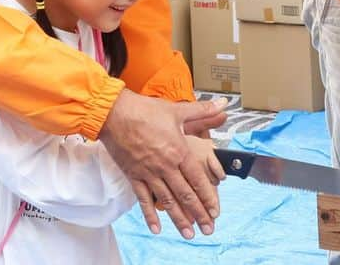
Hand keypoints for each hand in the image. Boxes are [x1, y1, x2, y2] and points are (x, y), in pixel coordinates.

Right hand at [99, 90, 226, 238]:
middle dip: (198, 214)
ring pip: (167, 201)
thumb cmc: (146, 111)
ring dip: (179, 219)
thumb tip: (225, 105)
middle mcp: (165, 167)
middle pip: (185, 195)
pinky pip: (143, 199)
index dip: (208, 197)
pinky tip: (157, 229)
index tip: (215, 211)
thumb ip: (203, 111)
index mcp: (179, 151)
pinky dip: (150, 215)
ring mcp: (148, 173)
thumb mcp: (178, 110)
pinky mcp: (133, 176)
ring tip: (189, 234)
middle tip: (208, 229)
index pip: (197, 180)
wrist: (114, 114)